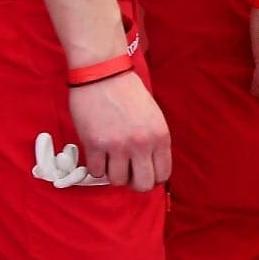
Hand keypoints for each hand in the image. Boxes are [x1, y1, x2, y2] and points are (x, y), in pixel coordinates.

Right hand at [68, 70, 170, 191]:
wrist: (104, 74)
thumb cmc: (129, 92)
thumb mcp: (153, 116)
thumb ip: (154, 141)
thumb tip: (148, 165)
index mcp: (161, 136)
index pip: (163, 175)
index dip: (152, 177)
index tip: (143, 172)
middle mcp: (142, 144)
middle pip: (143, 185)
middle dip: (134, 182)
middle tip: (127, 172)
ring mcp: (118, 146)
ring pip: (118, 181)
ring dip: (113, 173)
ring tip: (111, 159)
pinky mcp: (95, 144)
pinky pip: (97, 172)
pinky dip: (97, 167)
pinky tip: (98, 154)